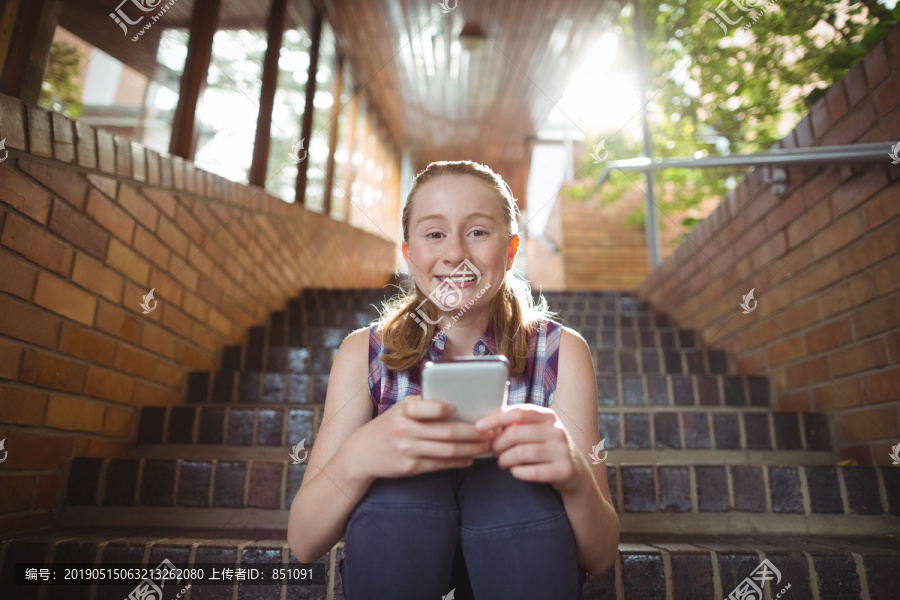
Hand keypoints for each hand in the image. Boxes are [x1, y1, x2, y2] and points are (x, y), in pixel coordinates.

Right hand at [349, 395, 495, 479]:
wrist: (362, 453)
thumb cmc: (390, 426)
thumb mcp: (401, 410)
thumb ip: (424, 405)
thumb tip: (460, 405)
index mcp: (404, 410)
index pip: (424, 407)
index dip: (441, 409)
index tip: (458, 409)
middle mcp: (405, 429)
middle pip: (445, 432)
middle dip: (472, 433)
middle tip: (491, 432)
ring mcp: (407, 450)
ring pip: (446, 450)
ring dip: (471, 449)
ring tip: (487, 446)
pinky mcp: (410, 467)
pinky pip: (439, 464)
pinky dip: (458, 462)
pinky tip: (470, 458)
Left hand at [475, 404, 582, 493]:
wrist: (575, 471)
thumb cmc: (546, 448)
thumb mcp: (537, 430)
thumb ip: (517, 423)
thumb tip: (485, 423)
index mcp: (548, 416)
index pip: (518, 412)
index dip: (496, 418)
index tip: (479, 426)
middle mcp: (557, 430)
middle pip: (516, 434)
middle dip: (498, 444)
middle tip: (493, 451)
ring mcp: (563, 450)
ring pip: (521, 453)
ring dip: (505, 460)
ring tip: (502, 462)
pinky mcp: (564, 469)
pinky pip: (531, 472)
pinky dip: (517, 472)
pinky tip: (515, 471)